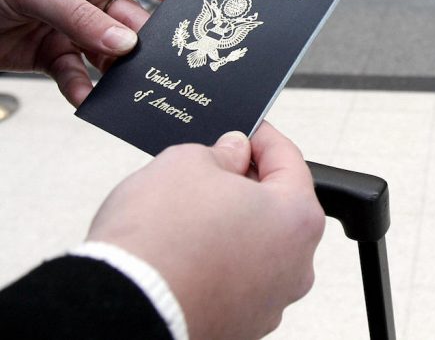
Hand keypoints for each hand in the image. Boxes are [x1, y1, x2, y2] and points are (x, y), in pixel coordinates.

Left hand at [0, 0, 179, 105]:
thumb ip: (79, 16)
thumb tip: (122, 42)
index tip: (192, 16)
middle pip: (132, 24)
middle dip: (143, 45)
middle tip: (153, 64)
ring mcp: (70, 30)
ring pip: (108, 55)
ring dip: (115, 73)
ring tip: (122, 86)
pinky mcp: (49, 58)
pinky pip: (76, 76)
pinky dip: (82, 89)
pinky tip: (84, 96)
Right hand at [86, 122, 325, 338]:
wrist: (120, 308)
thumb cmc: (158, 242)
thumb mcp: (187, 163)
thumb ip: (222, 152)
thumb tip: (232, 152)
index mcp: (298, 218)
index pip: (290, 161)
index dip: (263, 138)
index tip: (247, 130)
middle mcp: (295, 265)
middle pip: (278, 207)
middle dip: (248, 183)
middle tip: (216, 166)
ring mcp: (269, 301)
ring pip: (258, 247)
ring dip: (233, 225)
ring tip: (192, 211)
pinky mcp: (239, 325)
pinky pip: (236, 279)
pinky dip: (219, 261)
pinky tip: (188, 249)